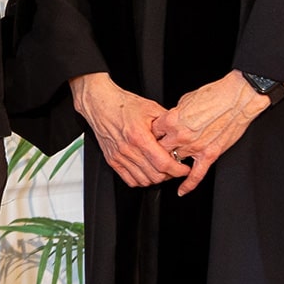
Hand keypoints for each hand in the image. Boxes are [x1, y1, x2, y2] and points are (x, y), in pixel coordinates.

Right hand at [70, 72, 188, 187]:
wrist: (99, 103)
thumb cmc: (123, 104)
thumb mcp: (151, 108)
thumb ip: (168, 123)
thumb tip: (183, 133)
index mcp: (139, 136)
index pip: (163, 163)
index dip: (178, 170)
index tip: (184, 168)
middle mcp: (128, 149)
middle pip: (155, 175)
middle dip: (170, 175)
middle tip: (175, 168)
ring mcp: (119, 156)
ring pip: (143, 180)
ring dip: (156, 179)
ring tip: (161, 170)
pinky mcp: (112, 159)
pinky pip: (129, 180)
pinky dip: (141, 180)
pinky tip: (147, 172)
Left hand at [153, 73, 271, 195]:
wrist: (237, 98)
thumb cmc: (214, 95)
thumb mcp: (185, 100)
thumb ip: (174, 114)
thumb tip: (169, 122)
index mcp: (172, 119)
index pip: (153, 132)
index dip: (151, 135)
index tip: (150, 137)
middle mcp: (181, 134)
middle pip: (159, 149)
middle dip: (156, 151)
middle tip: (153, 154)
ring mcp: (195, 146)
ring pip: (174, 161)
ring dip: (170, 163)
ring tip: (166, 165)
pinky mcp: (210, 154)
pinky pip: (196, 174)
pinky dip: (188, 184)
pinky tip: (181, 190)